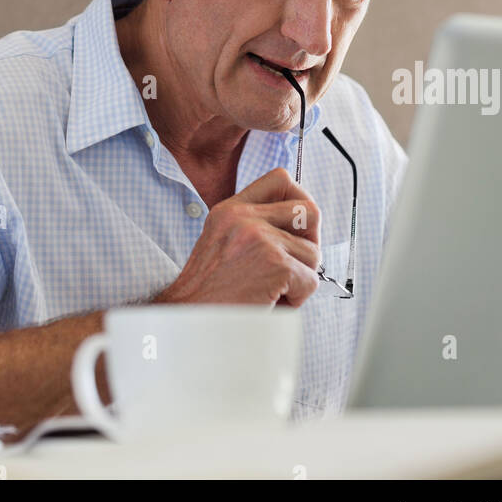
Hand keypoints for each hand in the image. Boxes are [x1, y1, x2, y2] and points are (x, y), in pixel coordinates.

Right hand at [155, 167, 320, 308]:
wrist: (188, 321)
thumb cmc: (207, 293)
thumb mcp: (221, 243)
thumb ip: (252, 227)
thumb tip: (301, 225)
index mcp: (231, 209)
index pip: (281, 179)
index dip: (299, 201)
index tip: (295, 228)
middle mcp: (244, 217)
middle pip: (309, 211)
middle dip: (309, 242)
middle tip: (292, 265)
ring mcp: (260, 238)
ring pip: (313, 252)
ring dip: (300, 278)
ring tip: (272, 290)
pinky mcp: (275, 264)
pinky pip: (311, 280)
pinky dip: (297, 299)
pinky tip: (271, 303)